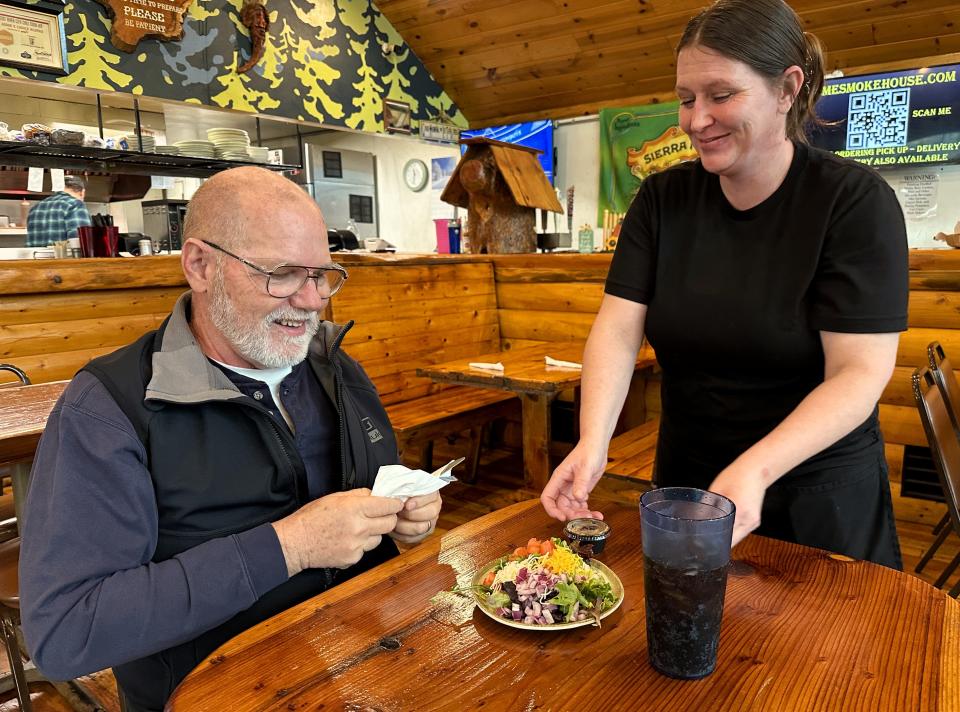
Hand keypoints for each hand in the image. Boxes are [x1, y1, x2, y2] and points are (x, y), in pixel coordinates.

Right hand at [272, 488, 402, 574]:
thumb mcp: (335, 497)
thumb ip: (359, 495)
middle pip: (390, 523)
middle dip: (389, 518)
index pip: (388, 506)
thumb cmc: (312, 518)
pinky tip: (347, 540)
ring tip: (357, 529)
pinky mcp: (353, 559)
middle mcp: (358, 527)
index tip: (396, 503)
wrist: (295, 543)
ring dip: (374, 533)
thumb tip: (377, 494)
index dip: (394, 504)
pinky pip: (366, 550)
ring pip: (379, 538)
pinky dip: (361, 545)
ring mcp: (356, 545)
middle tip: (381, 515)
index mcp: (354, 508)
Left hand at [390, 491, 441, 544]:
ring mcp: (430, 522)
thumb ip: (404, 486)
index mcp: (432, 493)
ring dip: (404, 525)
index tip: (407, 504)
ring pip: (420, 528)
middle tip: (399, 512)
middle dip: (411, 514)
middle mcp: (434, 508)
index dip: (419, 501)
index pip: (431, 496)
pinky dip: (401, 535)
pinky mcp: (422, 535)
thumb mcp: (402, 484)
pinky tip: (394, 528)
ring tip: (395, 519)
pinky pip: (413, 538)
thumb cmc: (399, 492)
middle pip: (429, 513)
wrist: (395, 503)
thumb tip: (400, 490)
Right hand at [540, 442, 605, 521]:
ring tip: (594, 517)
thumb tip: (578, 498)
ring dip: (581, 515)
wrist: (596, 447)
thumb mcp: (585, 467)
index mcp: (559, 478)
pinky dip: (588, 512)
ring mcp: (572, 490)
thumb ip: (581, 482)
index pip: (547, 497)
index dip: (551, 509)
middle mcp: (563, 486)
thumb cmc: (588, 452)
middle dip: (571, 515)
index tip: (561, 517)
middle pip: (561, 506)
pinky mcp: (581, 491)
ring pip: (572, 509)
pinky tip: (598, 514)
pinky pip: (582, 506)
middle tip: (584, 519)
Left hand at [707, 465, 766, 547]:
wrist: (755, 470)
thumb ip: (708, 505)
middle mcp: (749, 520)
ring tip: (711, 534)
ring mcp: (754, 522)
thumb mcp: (716, 489)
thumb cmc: (735, 476)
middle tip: (703, 542)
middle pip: (732, 541)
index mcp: (739, 511)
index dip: (713, 542)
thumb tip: (696, 518)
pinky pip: (741, 531)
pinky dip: (731, 531)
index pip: (725, 536)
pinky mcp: (755, 521)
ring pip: (737, 537)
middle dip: (718, 542)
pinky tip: (723, 526)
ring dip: (725, 537)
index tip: (701, 544)